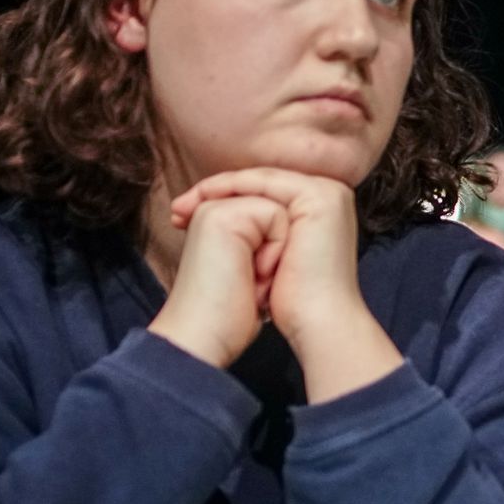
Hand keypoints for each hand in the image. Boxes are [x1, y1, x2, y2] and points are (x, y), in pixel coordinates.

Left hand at [167, 169, 401, 400]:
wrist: (317, 322)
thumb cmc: (291, 302)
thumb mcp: (268, 257)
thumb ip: (258, 234)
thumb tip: (232, 228)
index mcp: (318, 210)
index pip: (262, 194)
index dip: (220, 201)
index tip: (181, 216)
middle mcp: (328, 196)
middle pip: (259, 186)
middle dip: (213, 194)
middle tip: (176, 210)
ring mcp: (327, 194)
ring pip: (260, 181)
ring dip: (219, 189)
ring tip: (184, 207)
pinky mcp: (320, 197)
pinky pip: (267, 183)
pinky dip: (234, 188)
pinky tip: (206, 200)